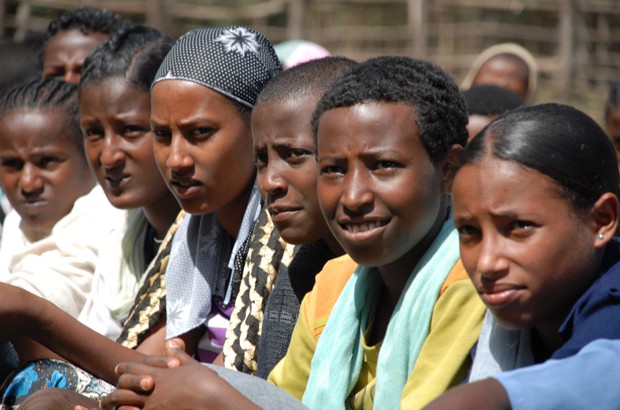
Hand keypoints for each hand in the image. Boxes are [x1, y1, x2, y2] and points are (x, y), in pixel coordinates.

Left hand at [100, 339, 256, 409]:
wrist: (214, 403)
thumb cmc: (207, 384)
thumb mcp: (194, 366)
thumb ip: (179, 355)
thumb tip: (171, 342)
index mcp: (161, 373)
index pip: (136, 366)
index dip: (125, 367)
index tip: (118, 369)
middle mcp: (152, 388)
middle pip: (125, 384)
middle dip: (116, 387)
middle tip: (110, 391)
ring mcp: (151, 405)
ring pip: (123, 402)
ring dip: (115, 403)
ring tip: (108, 406)